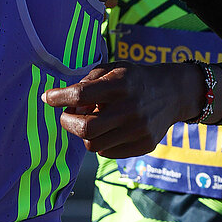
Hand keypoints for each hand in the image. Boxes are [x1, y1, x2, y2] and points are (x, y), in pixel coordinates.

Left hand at [42, 62, 206, 157]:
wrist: (172, 93)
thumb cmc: (134, 80)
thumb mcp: (113, 69)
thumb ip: (87, 82)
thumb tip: (61, 101)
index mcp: (120, 84)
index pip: (81, 94)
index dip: (59, 97)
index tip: (48, 97)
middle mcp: (130, 109)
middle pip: (85, 128)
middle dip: (67, 123)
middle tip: (67, 115)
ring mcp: (138, 130)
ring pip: (93, 145)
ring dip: (84, 134)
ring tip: (90, 120)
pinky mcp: (144, 145)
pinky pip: (107, 152)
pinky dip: (100, 142)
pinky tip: (107, 129)